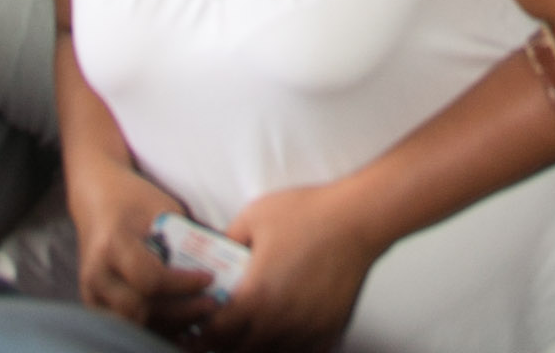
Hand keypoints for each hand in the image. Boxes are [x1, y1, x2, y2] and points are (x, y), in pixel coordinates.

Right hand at [72, 159, 210, 331]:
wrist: (97, 198)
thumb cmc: (133, 198)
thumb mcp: (162, 207)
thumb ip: (184, 238)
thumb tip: (219, 263)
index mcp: (112, 244)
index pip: (149, 278)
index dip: (182, 285)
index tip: (209, 279)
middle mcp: (97, 275)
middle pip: (140, 310)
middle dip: (179, 313)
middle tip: (210, 305)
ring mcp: (92, 294)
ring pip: (134, 325)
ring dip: (169, 325)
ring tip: (198, 315)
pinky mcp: (95, 306)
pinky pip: (128, 326)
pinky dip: (155, 327)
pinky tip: (179, 321)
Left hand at [209, 182, 375, 348]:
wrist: (356, 219)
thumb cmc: (309, 214)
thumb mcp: (255, 216)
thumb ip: (227, 238)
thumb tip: (215, 252)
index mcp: (255, 297)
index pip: (215, 332)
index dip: (202, 332)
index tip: (198, 328)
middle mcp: (277, 322)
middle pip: (238, 351)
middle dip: (225, 342)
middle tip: (222, 331)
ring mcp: (303, 330)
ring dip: (254, 346)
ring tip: (250, 332)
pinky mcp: (326, 331)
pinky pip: (299, 352)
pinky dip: (286, 347)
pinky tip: (282, 334)